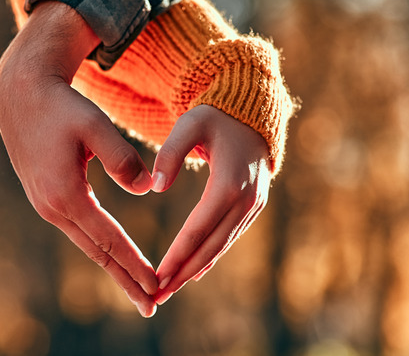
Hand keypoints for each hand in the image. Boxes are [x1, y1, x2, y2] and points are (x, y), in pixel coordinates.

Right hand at [0, 1, 157, 316]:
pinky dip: (100, 248)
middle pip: (96, 253)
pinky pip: (79, 231)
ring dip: (113, 268)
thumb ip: (122, 158)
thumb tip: (146, 188)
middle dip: (125, 280)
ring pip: (87, 245)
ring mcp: (46, 205)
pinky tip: (113, 257)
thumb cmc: (62, 106)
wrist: (21, 94)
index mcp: (66, 194)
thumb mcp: (95, 125)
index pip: (108, 239)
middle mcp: (52, 207)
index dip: (134, 264)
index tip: (157, 284)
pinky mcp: (46, 198)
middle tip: (151, 306)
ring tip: (138, 289)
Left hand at [151, 105, 271, 304]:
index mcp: (230, 183)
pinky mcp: (253, 207)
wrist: (251, 112)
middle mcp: (246, 200)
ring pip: (221, 246)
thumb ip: (169, 153)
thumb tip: (155, 187)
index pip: (199, 228)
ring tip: (168, 290)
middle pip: (211, 246)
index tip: (157, 276)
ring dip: (195, 270)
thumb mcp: (190, 124)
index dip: (178, 255)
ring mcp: (254, 205)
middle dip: (183, 273)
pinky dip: (210, 256)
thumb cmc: (215, 116)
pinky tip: (193, 273)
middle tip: (157, 296)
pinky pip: (229, 237)